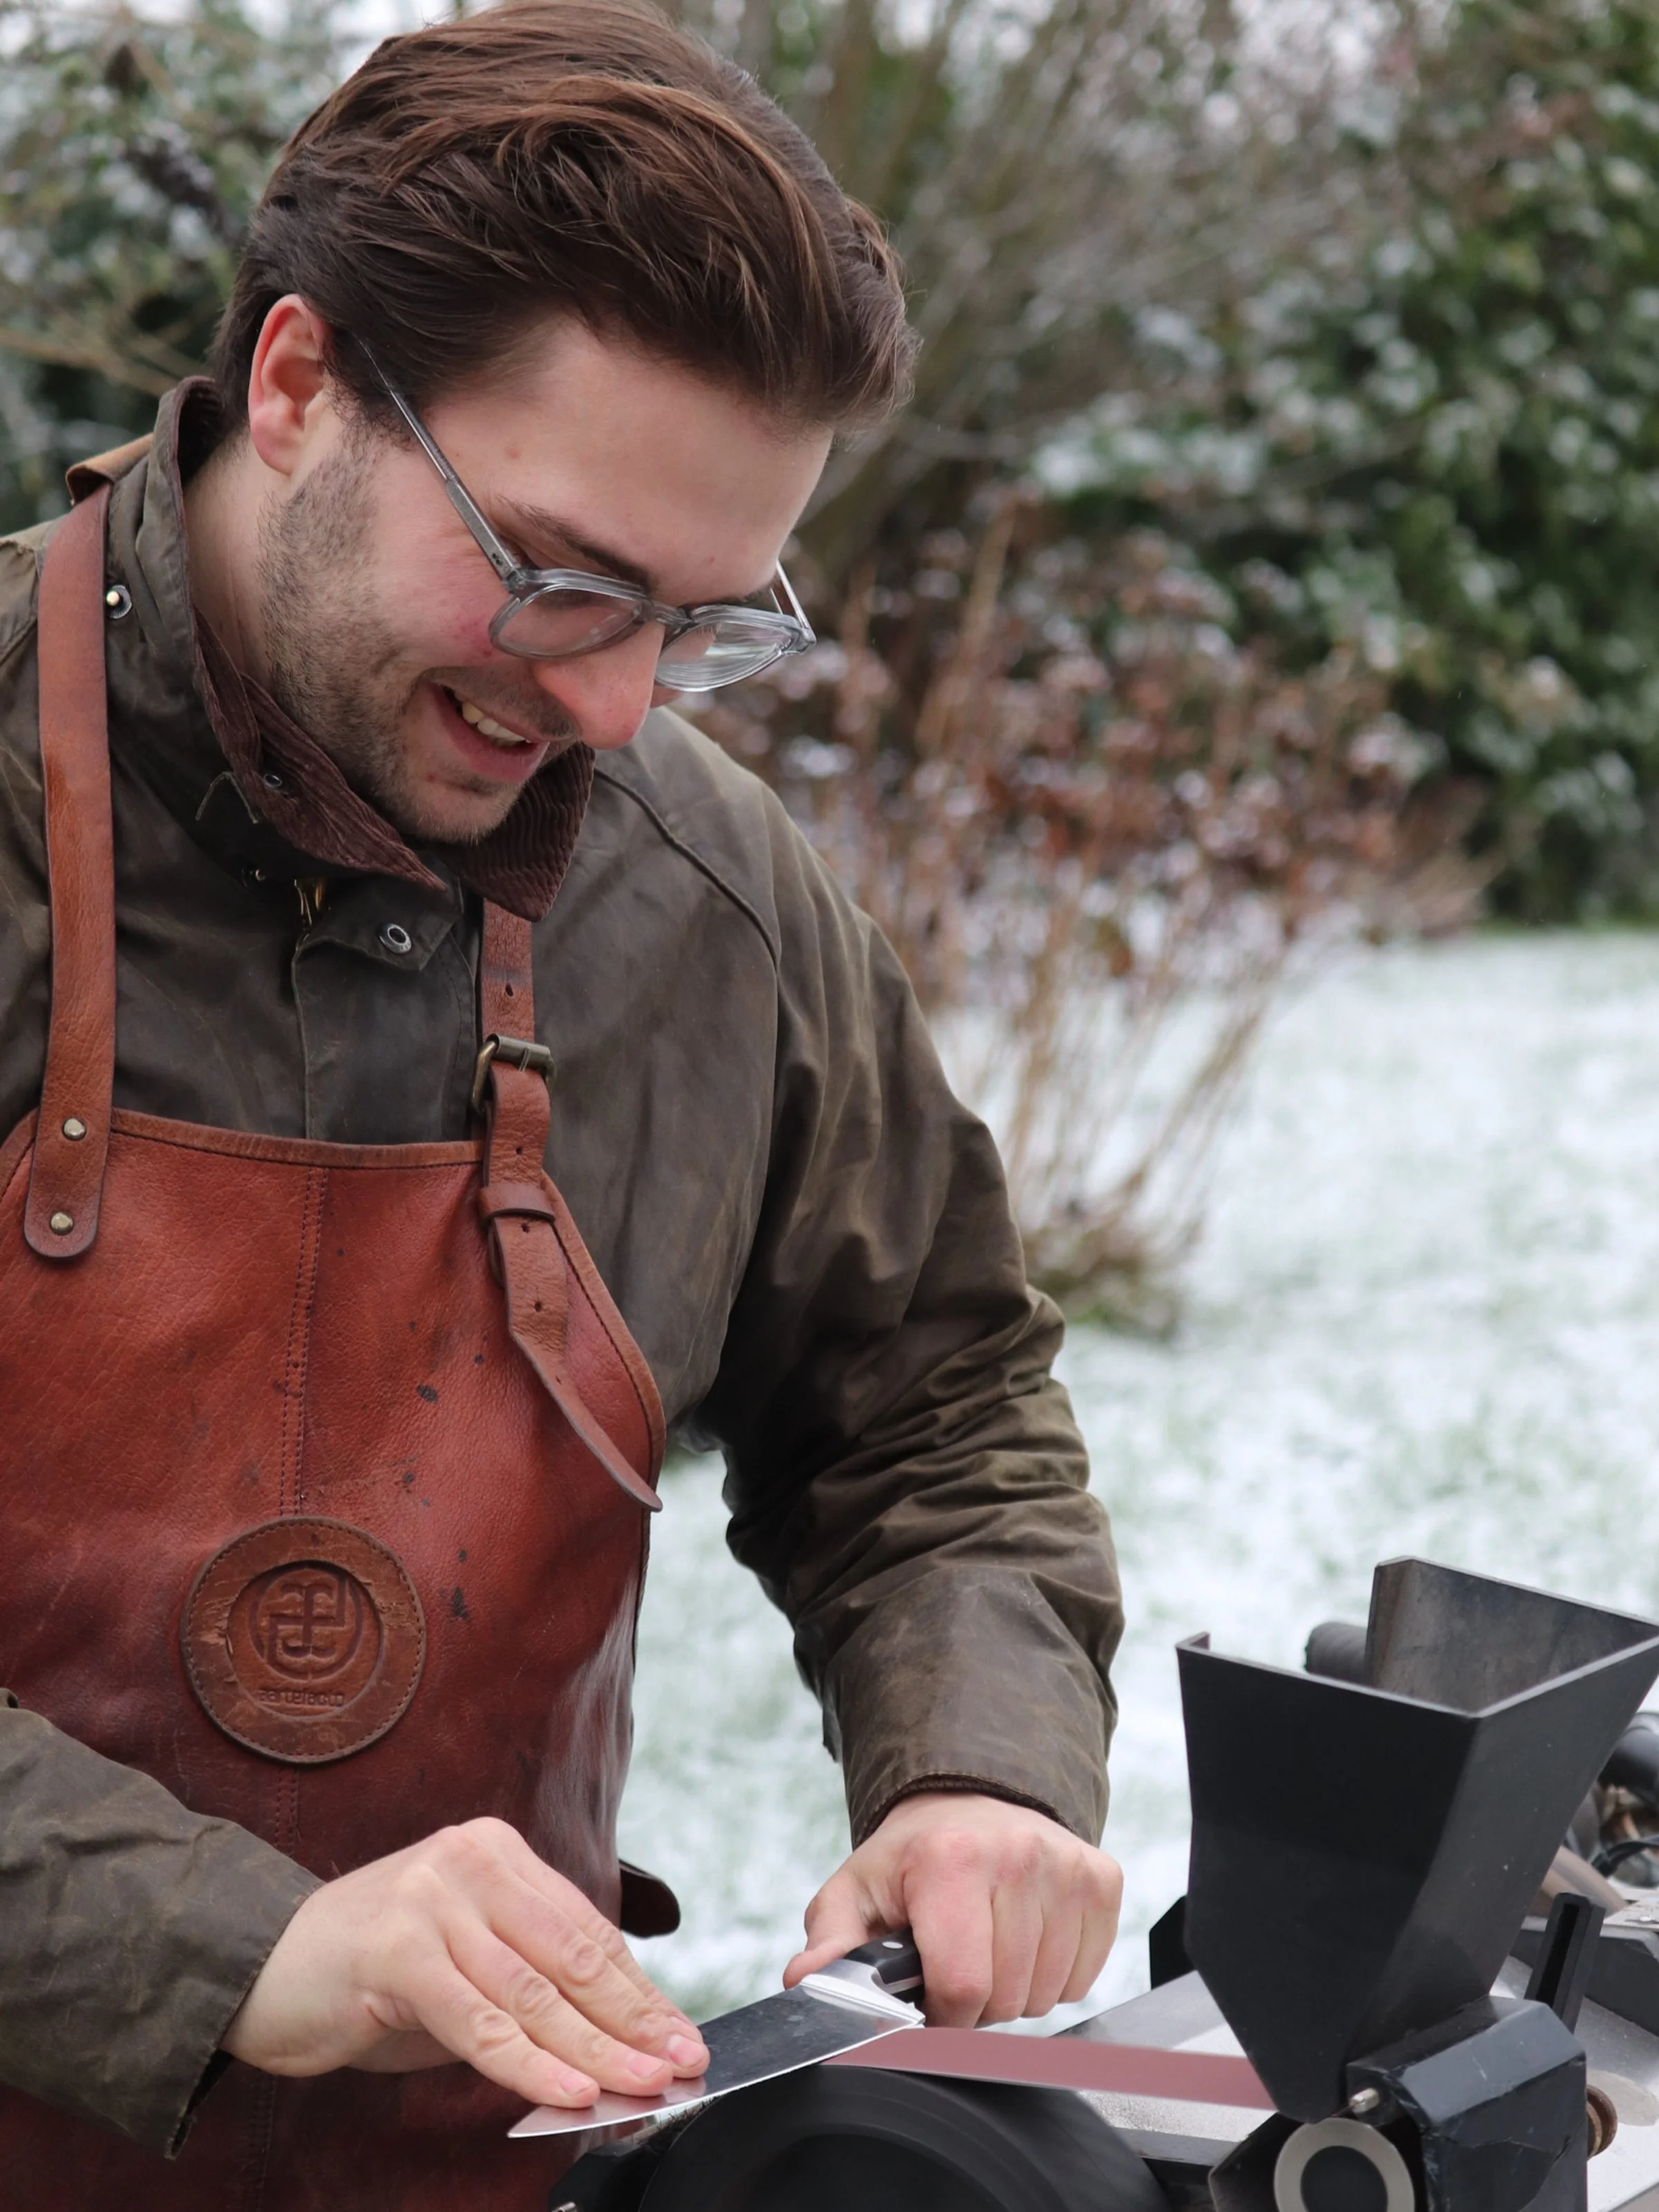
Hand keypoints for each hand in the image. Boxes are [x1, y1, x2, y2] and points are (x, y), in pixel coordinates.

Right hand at [222, 1818, 708, 2108]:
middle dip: (634, 2018)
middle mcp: (470, 1861)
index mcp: (496, 1852)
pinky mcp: (397, 1950)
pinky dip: (531, 2063)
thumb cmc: (371, 1975)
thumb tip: (612, 2043)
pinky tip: (570, 2091)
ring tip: (644, 2083)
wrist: (262, 1967)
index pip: (586, 1930)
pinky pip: (481, 2021)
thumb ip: (526, 1988)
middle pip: (572, 1956)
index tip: (680, 2035)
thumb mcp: (462, 1965)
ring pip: (534, 1993)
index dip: (638, 1990)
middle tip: (682, 2061)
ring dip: (597, 2049)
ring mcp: (433, 1900)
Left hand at [783, 1791, 1120, 2026]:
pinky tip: (1026, 1936)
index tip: (928, 1995)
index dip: (941, 2013)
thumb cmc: (911, 1858)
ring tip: (989, 1946)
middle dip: (976, 2002)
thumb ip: (829, 1941)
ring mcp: (1066, 1866)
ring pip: (1047, 1992)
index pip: (963, 1988)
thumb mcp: (856, 1891)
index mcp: (950, 1860)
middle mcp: (1018, 1855)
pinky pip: (1083, 1975)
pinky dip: (1054, 1973)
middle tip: (957, 1962)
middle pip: (1006, 1996)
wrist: (971, 1801)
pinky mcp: (1102, 1878)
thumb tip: (802, 1981)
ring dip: (1015, 1989)